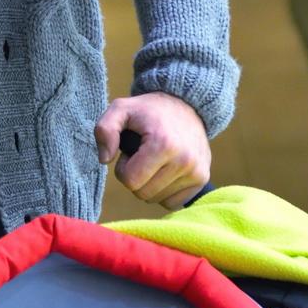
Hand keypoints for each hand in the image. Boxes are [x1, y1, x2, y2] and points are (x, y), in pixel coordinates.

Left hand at [95, 92, 210, 208]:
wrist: (186, 105)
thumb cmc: (148, 111)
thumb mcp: (121, 109)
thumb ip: (105, 130)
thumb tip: (104, 160)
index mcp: (164, 144)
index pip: (130, 181)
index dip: (123, 168)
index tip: (131, 152)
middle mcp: (184, 161)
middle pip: (142, 194)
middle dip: (136, 177)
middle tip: (143, 156)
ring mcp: (196, 172)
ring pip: (156, 200)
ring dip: (149, 184)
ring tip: (156, 160)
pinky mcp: (202, 179)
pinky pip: (172, 202)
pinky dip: (164, 191)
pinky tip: (166, 170)